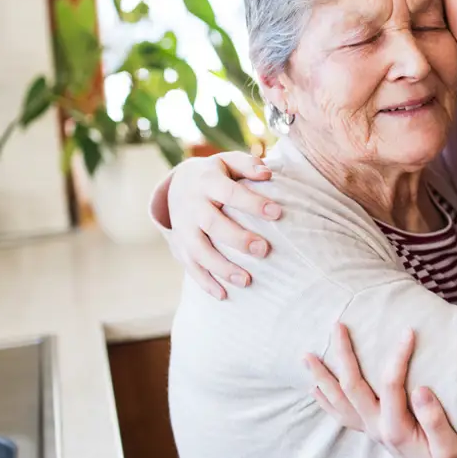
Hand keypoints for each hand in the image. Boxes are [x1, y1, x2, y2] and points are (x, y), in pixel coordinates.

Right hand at [162, 152, 280, 298]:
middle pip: (212, 224)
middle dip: (238, 239)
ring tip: (247, 281)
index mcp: (207, 182)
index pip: (230, 192)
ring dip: (221, 267)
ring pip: (199, 251)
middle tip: (264, 250)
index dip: (252, 203)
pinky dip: (205, 282)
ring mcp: (183, 228)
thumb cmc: (217, 174)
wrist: (178, 184)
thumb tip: (268, 173)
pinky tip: (224, 295)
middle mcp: (192, 206)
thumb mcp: (228, 162)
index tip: (278, 213)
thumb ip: (248, 165)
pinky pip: (190, 267)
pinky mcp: (180, 246)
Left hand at [305, 324, 456, 457]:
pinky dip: (326, 400)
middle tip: (338, 326)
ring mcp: (370, 430)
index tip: (408, 331)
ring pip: (338, 401)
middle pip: (352, 387)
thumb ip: (435, 420)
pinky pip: (341, 414)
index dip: (397, 357)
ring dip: (322, 378)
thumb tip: (420, 389)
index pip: (390, 385)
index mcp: (396, 428)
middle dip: (343, 355)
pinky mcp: (372, 431)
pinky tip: (316, 388)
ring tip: (307, 356)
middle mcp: (376, 428)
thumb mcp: (450, 447)